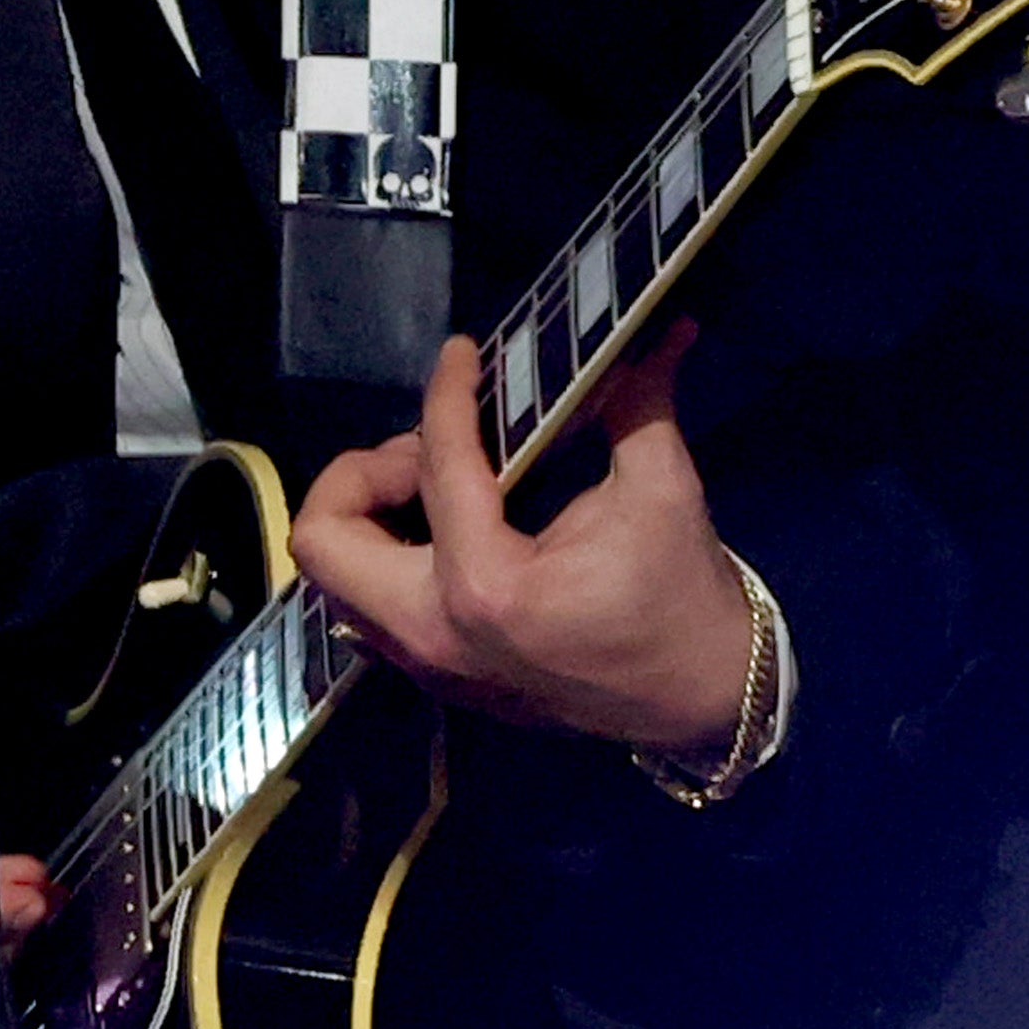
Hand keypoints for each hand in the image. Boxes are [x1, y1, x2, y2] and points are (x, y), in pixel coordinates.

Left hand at [287, 321, 752, 764]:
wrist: (704, 700)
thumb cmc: (684, 596)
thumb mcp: (661, 487)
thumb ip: (634, 401)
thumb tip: (654, 328)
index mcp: (487, 585)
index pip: (437, 464)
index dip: (446, 393)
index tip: (462, 354)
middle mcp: (433, 633)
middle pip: (324, 539)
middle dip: (361, 476)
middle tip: (427, 454)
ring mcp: (427, 665)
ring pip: (333, 579)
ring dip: (366, 519)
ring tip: (436, 488)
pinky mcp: (435, 678)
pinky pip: (365, 609)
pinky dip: (384, 559)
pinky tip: (445, 530)